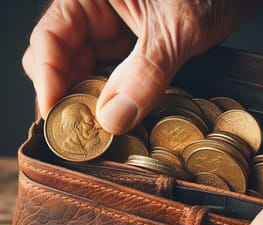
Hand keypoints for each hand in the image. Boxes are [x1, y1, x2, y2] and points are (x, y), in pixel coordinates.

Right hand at [22, 0, 262, 133]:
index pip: (50, 38)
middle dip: (72, 99)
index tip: (56, 118)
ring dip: (95, 106)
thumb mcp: (176, 29)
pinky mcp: (134, 53)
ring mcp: (115, 36)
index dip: (49, 80)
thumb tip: (111, 119)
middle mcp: (97, 15)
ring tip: (102, 133)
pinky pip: (114, 81)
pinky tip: (122, 119)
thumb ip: (144, 73)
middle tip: (83, 134)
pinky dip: (117, 103)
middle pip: (64, 62)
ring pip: (89, 76)